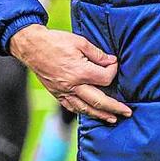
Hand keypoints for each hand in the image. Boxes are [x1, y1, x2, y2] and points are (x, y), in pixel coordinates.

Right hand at [9, 24, 131, 123]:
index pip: (105, 78)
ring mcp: (63, 92)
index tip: (113, 63)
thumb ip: (98, 54)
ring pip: (85, 109)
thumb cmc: (55, 42)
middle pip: (98, 101)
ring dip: (100, 115)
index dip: (113, 70)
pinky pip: (71, 107)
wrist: (31, 47)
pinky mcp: (57, 94)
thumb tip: (111, 61)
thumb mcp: (80, 42)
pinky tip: (91, 113)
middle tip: (127, 112)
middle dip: (114, 107)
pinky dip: (83, 112)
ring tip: (113, 118)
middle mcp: (72, 85)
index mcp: (80, 72)